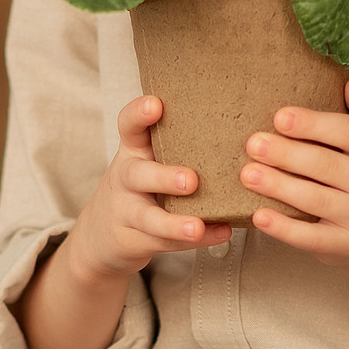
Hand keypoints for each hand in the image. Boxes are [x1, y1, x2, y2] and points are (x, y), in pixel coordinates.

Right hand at [65, 94, 231, 286]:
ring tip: (195, 227)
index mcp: (133, 151)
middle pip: (138, 175)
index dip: (138, 115)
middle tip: (191, 180)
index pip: (128, 126)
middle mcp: (126, 178)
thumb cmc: (142, 187)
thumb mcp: (149, 160)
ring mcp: (127, 212)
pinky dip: (194, 242)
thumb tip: (245, 129)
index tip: (155, 105)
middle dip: (164, 177)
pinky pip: (165, 243)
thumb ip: (181, 144)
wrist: (104, 235)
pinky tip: (219, 234)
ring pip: (148, 218)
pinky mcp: (134, 240)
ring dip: (174, 223)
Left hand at [240, 79, 348, 265]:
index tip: (279, 117)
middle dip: (287, 154)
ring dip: (278, 186)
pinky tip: (258, 216)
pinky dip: (283, 227)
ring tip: (247, 174)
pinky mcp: (345, 246)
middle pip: (327, 165)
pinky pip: (310, 237)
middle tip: (253, 143)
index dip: (313, 124)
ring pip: (315, 200)